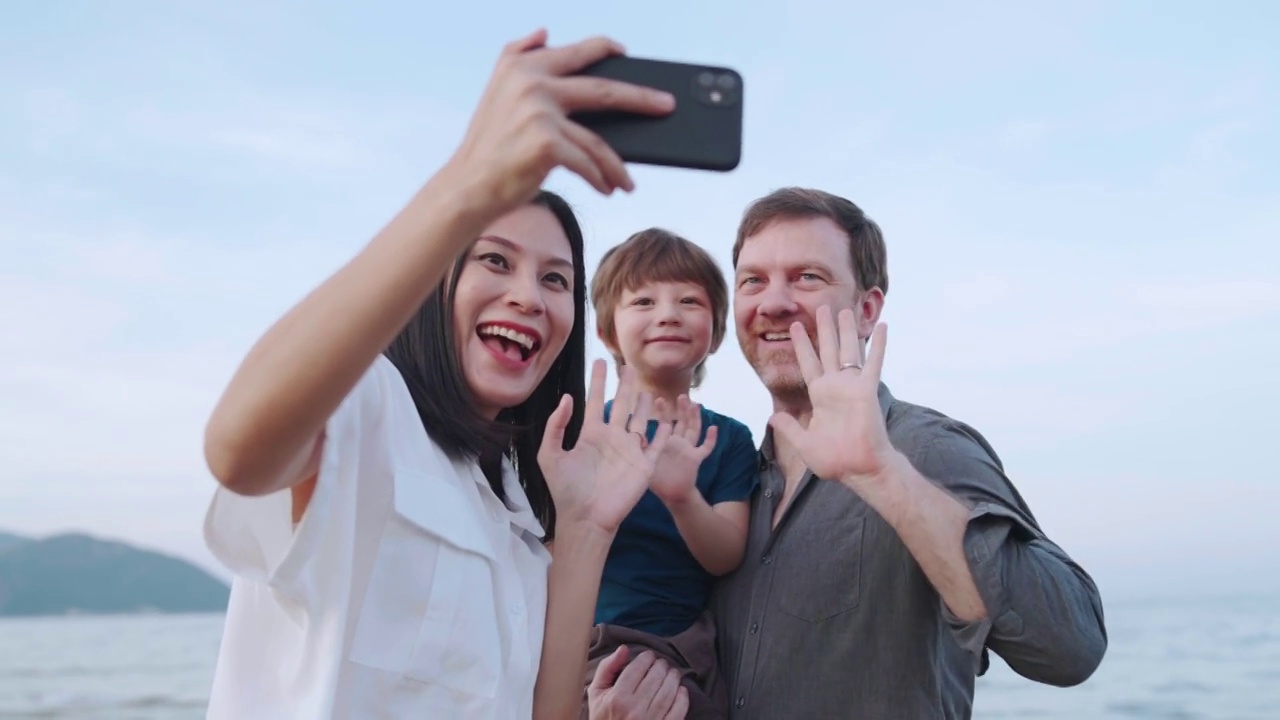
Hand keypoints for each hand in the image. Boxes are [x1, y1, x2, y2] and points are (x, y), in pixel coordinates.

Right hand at [446, 29, 675, 214]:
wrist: (467, 185)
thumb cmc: (488, 146)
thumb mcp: (496, 90)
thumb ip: (517, 54)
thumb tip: (544, 31)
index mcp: (522, 66)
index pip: (576, 52)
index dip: (605, 49)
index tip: (626, 53)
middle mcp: (531, 83)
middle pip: (602, 89)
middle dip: (641, 98)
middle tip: (667, 105)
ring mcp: (539, 112)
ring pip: (597, 139)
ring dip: (617, 164)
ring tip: (627, 181)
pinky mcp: (545, 143)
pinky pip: (586, 162)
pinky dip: (600, 178)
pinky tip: (608, 188)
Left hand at [539, 360, 671, 534]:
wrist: (586, 518)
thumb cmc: (566, 491)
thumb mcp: (551, 455)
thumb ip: (556, 426)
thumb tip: (567, 398)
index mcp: (590, 435)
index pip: (594, 401)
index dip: (598, 382)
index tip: (599, 362)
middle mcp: (611, 439)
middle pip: (620, 405)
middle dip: (624, 386)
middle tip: (628, 366)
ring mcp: (629, 451)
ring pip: (640, 420)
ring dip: (644, 404)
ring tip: (647, 388)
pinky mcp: (645, 465)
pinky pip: (658, 443)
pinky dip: (664, 429)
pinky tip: (669, 416)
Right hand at [587, 647, 688, 719]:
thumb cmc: (603, 717)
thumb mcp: (596, 693)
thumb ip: (607, 668)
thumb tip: (624, 648)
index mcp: (617, 698)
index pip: (637, 668)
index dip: (646, 657)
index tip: (648, 656)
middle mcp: (634, 710)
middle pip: (655, 677)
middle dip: (660, 665)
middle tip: (661, 663)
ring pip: (669, 691)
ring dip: (673, 677)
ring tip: (672, 673)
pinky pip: (678, 710)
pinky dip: (682, 697)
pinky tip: (680, 689)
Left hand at [649, 396, 717, 505]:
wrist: (672, 495)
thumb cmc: (655, 479)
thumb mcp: (643, 461)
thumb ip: (638, 448)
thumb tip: (625, 435)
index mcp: (664, 441)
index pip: (664, 422)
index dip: (663, 411)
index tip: (659, 398)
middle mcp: (677, 442)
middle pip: (681, 422)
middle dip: (682, 409)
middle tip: (681, 396)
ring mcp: (687, 449)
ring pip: (693, 429)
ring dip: (695, 417)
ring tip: (695, 404)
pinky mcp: (696, 458)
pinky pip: (706, 448)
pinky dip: (711, 439)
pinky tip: (714, 428)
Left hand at [768, 306, 897, 487]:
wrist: (859, 469)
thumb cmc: (835, 460)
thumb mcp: (804, 443)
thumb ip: (790, 428)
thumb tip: (772, 418)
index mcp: (820, 396)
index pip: (808, 364)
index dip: (802, 345)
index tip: (794, 327)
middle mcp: (835, 387)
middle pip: (828, 350)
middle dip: (824, 328)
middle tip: (822, 306)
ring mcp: (852, 387)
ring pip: (849, 350)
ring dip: (847, 330)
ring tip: (845, 308)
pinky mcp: (867, 390)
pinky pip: (873, 362)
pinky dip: (878, 344)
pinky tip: (881, 326)